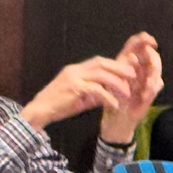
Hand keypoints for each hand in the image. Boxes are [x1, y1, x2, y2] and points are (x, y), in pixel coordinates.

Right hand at [21, 55, 136, 129]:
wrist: (39, 112)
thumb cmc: (58, 106)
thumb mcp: (78, 98)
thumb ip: (93, 94)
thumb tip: (109, 94)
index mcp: (75, 70)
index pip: (98, 61)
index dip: (114, 65)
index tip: (127, 71)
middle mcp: (74, 70)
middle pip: (101, 63)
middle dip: (119, 68)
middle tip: (133, 76)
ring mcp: (73, 78)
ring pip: (101, 74)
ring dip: (116, 82)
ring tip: (127, 92)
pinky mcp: (73, 88)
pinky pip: (95, 90)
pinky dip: (107, 96)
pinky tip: (114, 104)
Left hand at [101, 32, 164, 143]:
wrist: (116, 118)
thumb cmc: (112, 97)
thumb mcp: (113, 80)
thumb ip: (122, 67)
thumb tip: (132, 56)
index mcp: (130, 62)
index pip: (138, 45)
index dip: (144, 40)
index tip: (148, 39)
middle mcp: (141, 69)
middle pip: (153, 57)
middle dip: (152, 57)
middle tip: (148, 59)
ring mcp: (148, 80)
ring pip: (157, 70)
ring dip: (153, 73)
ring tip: (147, 79)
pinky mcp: (151, 92)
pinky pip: (156, 85)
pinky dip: (151, 88)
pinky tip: (145, 93)